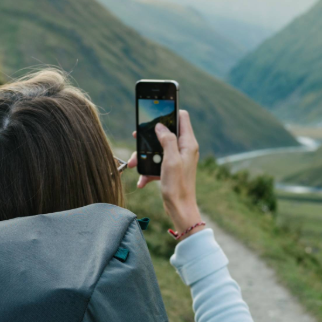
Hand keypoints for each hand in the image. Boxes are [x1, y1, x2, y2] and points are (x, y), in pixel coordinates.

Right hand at [127, 110, 201, 231]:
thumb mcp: (171, 160)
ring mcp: (176, 159)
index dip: (169, 111)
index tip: (155, 111)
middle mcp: (184, 149)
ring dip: (143, 156)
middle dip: (148, 137)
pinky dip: (147, 170)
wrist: (179, 210)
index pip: (182, 117)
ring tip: (132, 164)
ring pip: (156, 149)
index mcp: (188, 143)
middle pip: (164, 132)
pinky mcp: (170, 169)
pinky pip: (156, 164)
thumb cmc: (178, 186)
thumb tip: (160, 125)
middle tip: (136, 137)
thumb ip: (167, 140)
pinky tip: (141, 180)